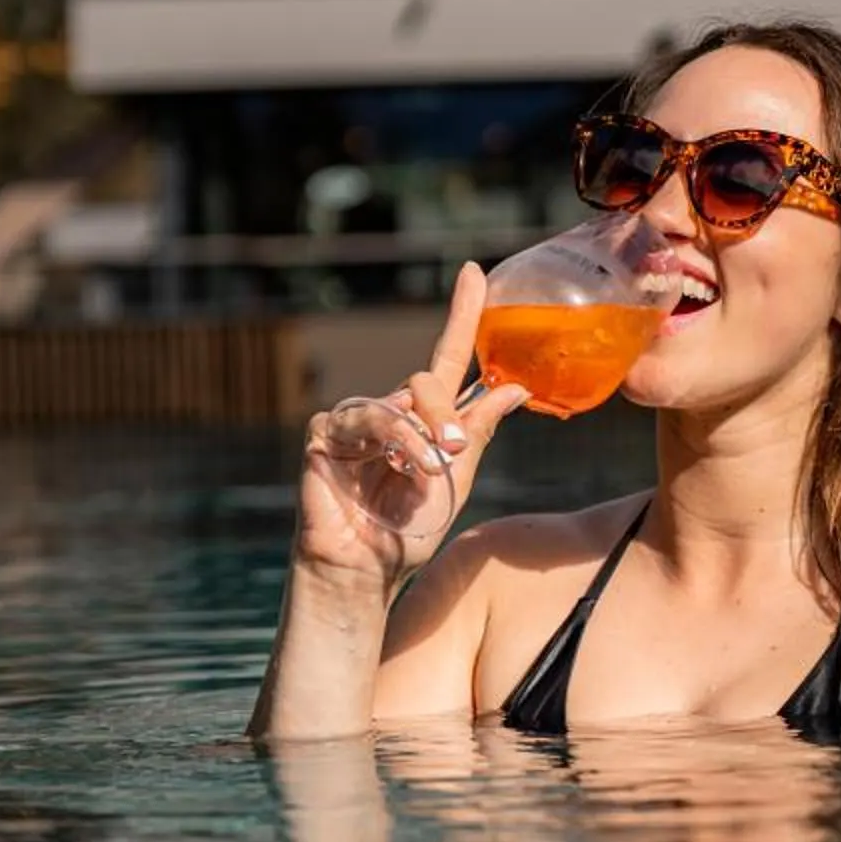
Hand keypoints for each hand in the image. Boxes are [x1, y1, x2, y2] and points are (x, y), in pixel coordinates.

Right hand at [294, 263, 528, 587]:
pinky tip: (393, 468)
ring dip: (416, 436)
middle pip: (425, 381)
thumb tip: (515, 388)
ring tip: (427, 471)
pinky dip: (383, 442)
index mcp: (426, 418)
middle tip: (454, 449)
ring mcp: (356, 423)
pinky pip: (357, 421)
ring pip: (393, 402)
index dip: (462, 314)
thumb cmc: (408, 530)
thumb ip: (477, 430)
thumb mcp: (457, 479)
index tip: (473, 271)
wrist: (367, 571)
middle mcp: (392, 412)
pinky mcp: (325, 437)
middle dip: (443, 413)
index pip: (448, 356)